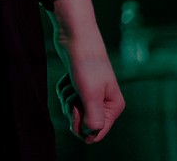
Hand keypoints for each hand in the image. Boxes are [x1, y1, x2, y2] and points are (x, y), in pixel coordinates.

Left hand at [51, 0, 124, 142]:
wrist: (75, 37)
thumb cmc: (86, 65)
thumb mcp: (90, 95)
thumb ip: (93, 119)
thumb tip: (90, 138)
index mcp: (114, 106)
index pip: (97, 132)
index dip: (82, 127)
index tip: (75, 111)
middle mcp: (105, 102)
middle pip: (82, 122)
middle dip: (72, 110)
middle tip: (74, 95)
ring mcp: (91, 93)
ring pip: (72, 109)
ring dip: (66, 98)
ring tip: (72, 83)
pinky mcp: (78, 85)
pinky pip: (66, 97)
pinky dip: (63, 89)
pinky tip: (68, 77)